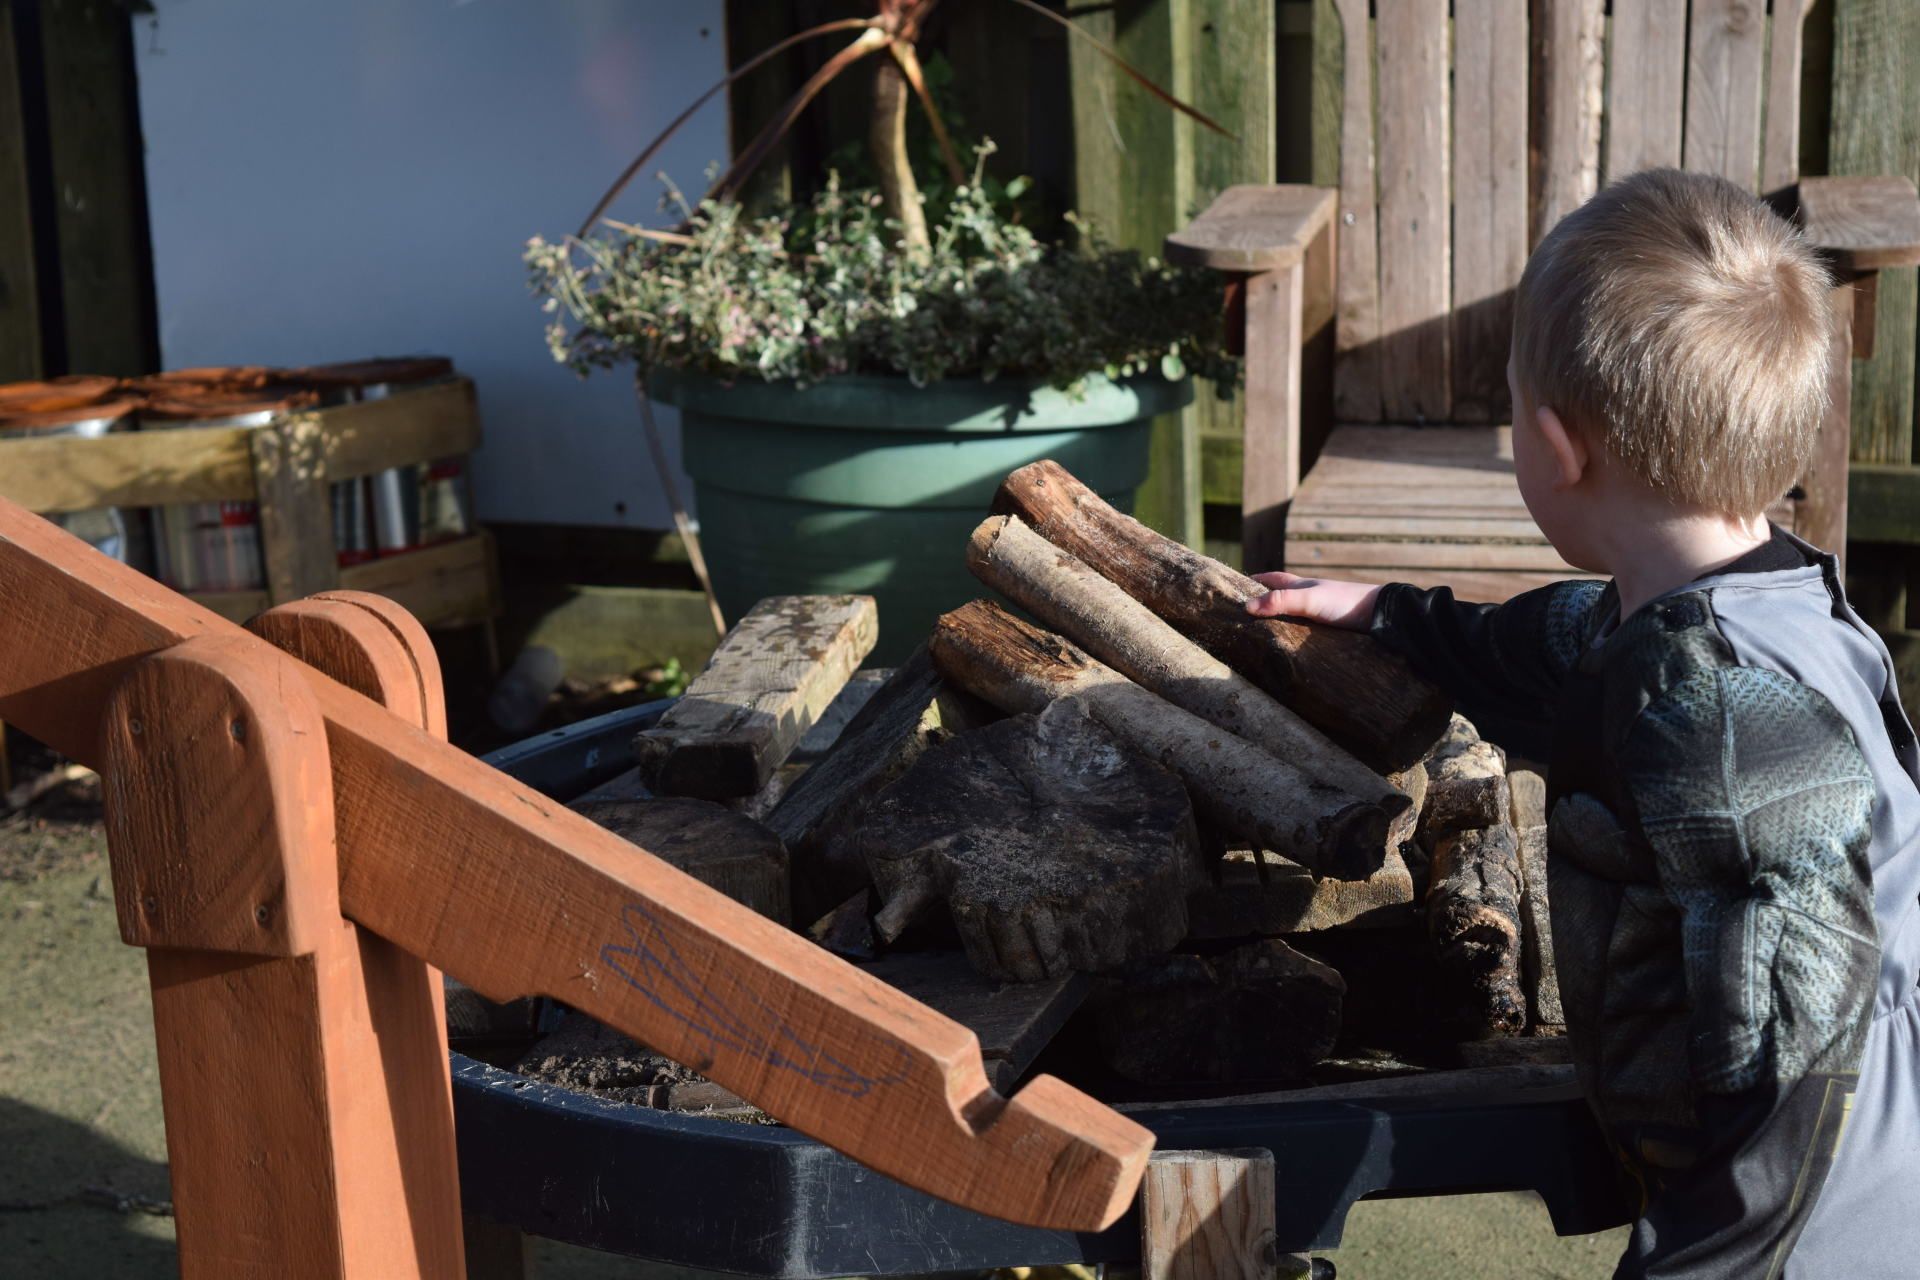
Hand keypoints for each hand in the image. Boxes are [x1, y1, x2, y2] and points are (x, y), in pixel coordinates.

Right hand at [1244, 571, 1379, 629]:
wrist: (1380, 615)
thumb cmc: (1344, 602)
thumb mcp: (1308, 600)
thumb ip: (1280, 602)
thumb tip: (1247, 607)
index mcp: (1301, 585)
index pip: (1272, 578)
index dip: (1254, 580)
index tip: (1235, 586)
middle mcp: (1308, 597)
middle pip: (1280, 595)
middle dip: (1262, 600)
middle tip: (1243, 612)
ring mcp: (1318, 613)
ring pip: (1291, 614)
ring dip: (1277, 619)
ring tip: (1259, 633)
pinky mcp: (1327, 629)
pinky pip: (1302, 629)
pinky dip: (1291, 633)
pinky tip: (1288, 644)